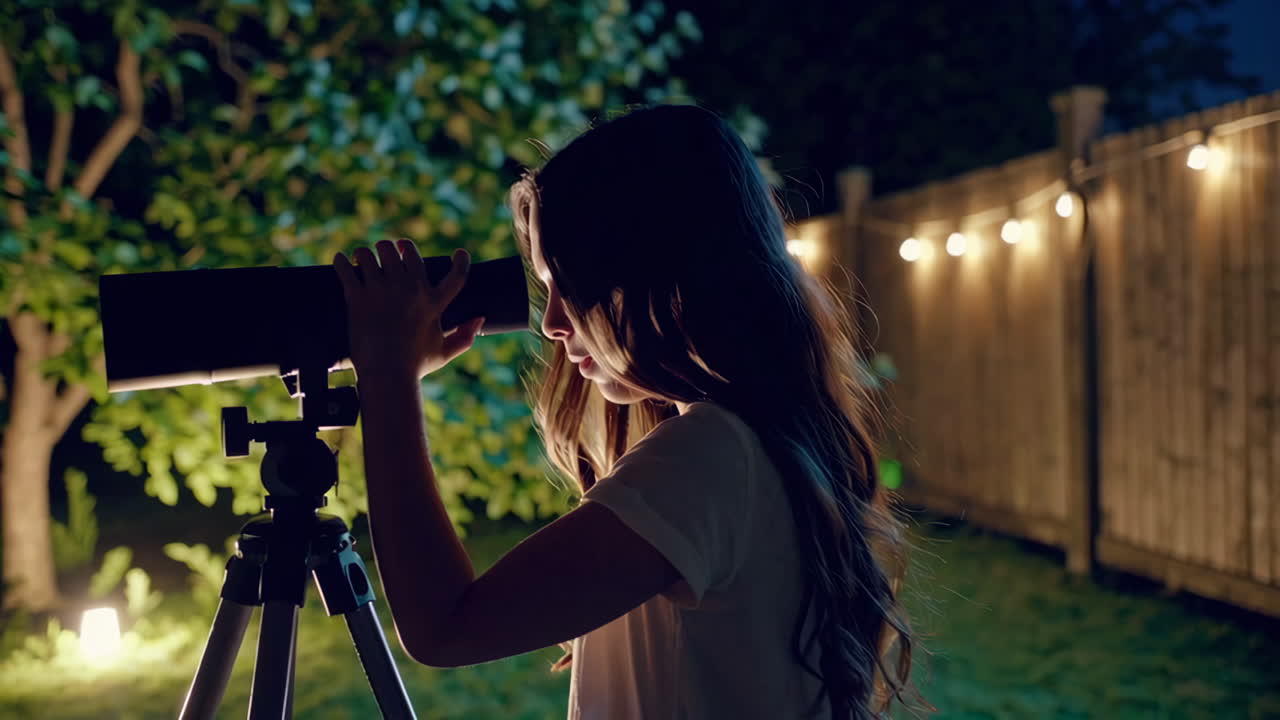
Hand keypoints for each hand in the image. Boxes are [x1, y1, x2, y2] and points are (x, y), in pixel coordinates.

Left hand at [334, 239, 485, 379]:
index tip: (459, 253)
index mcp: (433, 303)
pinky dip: (340, 261)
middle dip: (395, 247)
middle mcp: (410, 290)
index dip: (462, 261)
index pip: (457, 275)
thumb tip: (480, 319)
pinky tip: (340, 260)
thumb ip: (464, 337)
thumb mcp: (443, 353)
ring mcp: (383, 291)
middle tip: (388, 250)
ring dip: (366, 253)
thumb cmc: (414, 366)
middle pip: (404, 251)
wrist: (385, 376)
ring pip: (372, 253)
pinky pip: (346, 267)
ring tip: (361, 259)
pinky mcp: (358, 297)